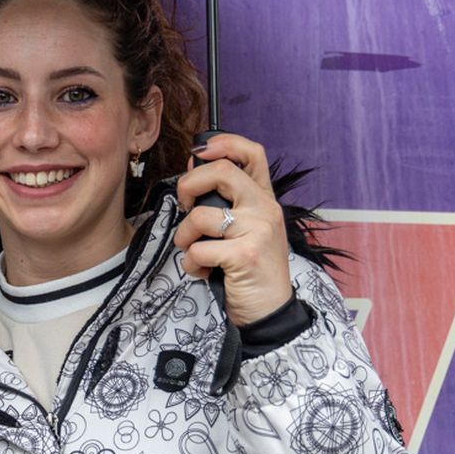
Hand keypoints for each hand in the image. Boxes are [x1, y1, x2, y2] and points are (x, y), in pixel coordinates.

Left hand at [172, 132, 293, 326]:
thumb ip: (224, 199)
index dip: (223, 143)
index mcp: (264, 198)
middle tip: (184, 208)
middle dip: (188, 186)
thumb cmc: (251, 268)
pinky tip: (204, 272)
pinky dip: (191, 265)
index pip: (253, 152)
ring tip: (195, 253)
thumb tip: (194, 163)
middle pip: (221, 172)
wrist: (270, 309)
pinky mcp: (245, 255)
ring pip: (199, 217)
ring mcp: (258, 230)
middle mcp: (265, 209)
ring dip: (184, 238)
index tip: (199, 152)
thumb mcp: (244, 228)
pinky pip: (198, 250)